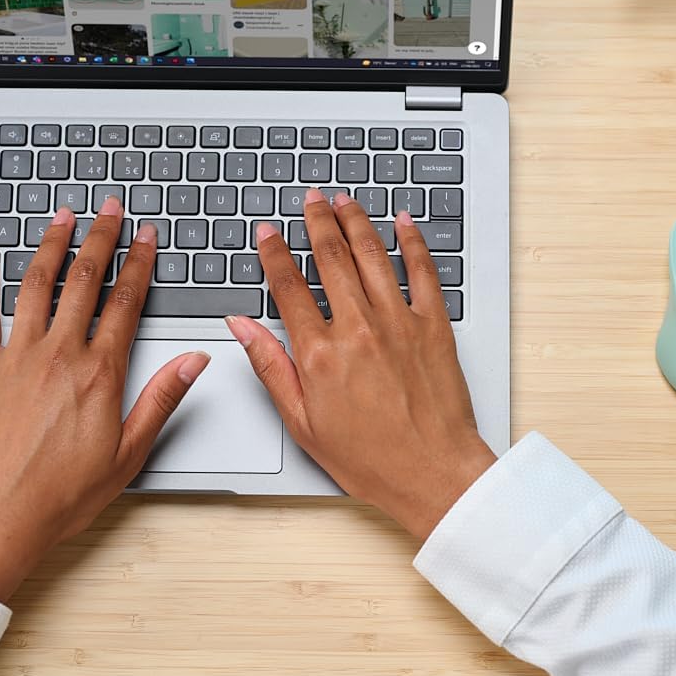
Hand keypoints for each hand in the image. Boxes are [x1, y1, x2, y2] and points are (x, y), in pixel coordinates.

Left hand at [0, 199, 209, 600]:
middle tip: (110, 209)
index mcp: (99, 373)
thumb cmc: (63, 496)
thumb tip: (195, 361)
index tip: (147, 237)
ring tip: (62, 216)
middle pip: (84, 281)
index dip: (140, 264)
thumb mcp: (130, 453)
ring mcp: (16, 358)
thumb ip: (162, 399)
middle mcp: (58, 355)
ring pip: (36, 285)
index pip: (126, 303)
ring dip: (51, 245)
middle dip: (100, 238)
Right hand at [226, 189, 494, 539]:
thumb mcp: (302, 422)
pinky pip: (422, 271)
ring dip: (355, 222)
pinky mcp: (434, 326)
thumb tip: (242, 327)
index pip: (288, 286)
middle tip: (310, 200)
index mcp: (320, 354)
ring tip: (344, 201)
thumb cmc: (371, 459)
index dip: (275, 253)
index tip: (268, 233)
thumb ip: (270, 367)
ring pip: (372, 255)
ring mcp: (398, 323)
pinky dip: (412, 242)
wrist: (434, 474)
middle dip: (316, 222)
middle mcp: (358, 329)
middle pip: (331, 257)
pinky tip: (403, 223)